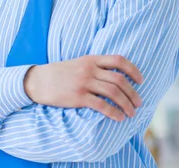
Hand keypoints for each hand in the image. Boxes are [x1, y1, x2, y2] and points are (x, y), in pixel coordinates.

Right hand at [24, 55, 143, 120]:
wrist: (37, 81)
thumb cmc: (58, 74)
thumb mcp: (77, 63)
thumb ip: (94, 66)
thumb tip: (115, 77)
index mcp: (90, 59)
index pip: (118, 60)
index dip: (133, 70)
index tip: (140, 80)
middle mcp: (89, 69)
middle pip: (119, 80)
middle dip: (133, 93)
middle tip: (138, 103)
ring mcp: (83, 83)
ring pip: (114, 93)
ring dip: (126, 104)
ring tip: (131, 113)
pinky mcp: (78, 97)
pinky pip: (102, 105)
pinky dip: (114, 112)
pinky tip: (119, 117)